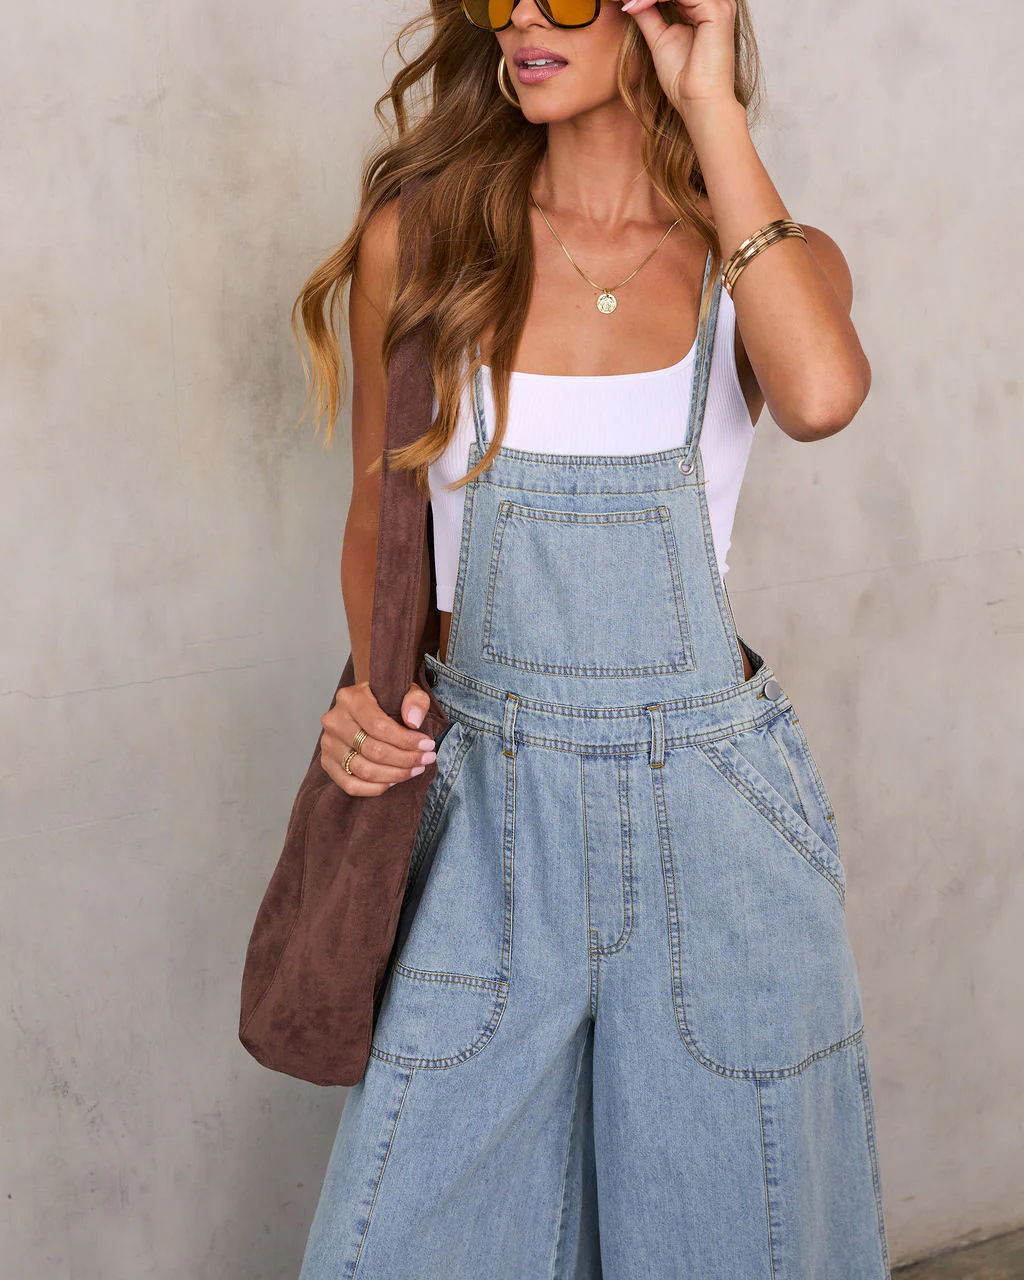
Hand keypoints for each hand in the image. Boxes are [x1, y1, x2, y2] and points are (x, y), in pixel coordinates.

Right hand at [319, 680, 436, 795]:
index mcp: (350, 699)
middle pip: (373, 751)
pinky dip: (375, 788)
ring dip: (395, 775)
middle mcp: (334, 721)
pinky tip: (394, 780)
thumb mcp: (405, 690)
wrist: (365, 703)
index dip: (407, 741)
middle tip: (427, 759)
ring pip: (363, 770)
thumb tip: (414, 722)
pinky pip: (350, 785)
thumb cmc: (387, 699)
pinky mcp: (327, 762)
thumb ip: (415, 699)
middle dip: (406, 759)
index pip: (380, 727)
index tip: (428, 745)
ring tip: (415, 770)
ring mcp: (328, 743)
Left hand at [618, 0, 737, 115]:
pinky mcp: (717, 10)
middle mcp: (715, 1)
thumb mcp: (658, 38)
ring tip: (628, 4)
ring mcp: (719, 3)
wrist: (697, 102)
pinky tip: (636, 6)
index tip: (622, 1)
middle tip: (622, 0)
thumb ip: (648, 13)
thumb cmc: (683, 80)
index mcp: (704, 7)